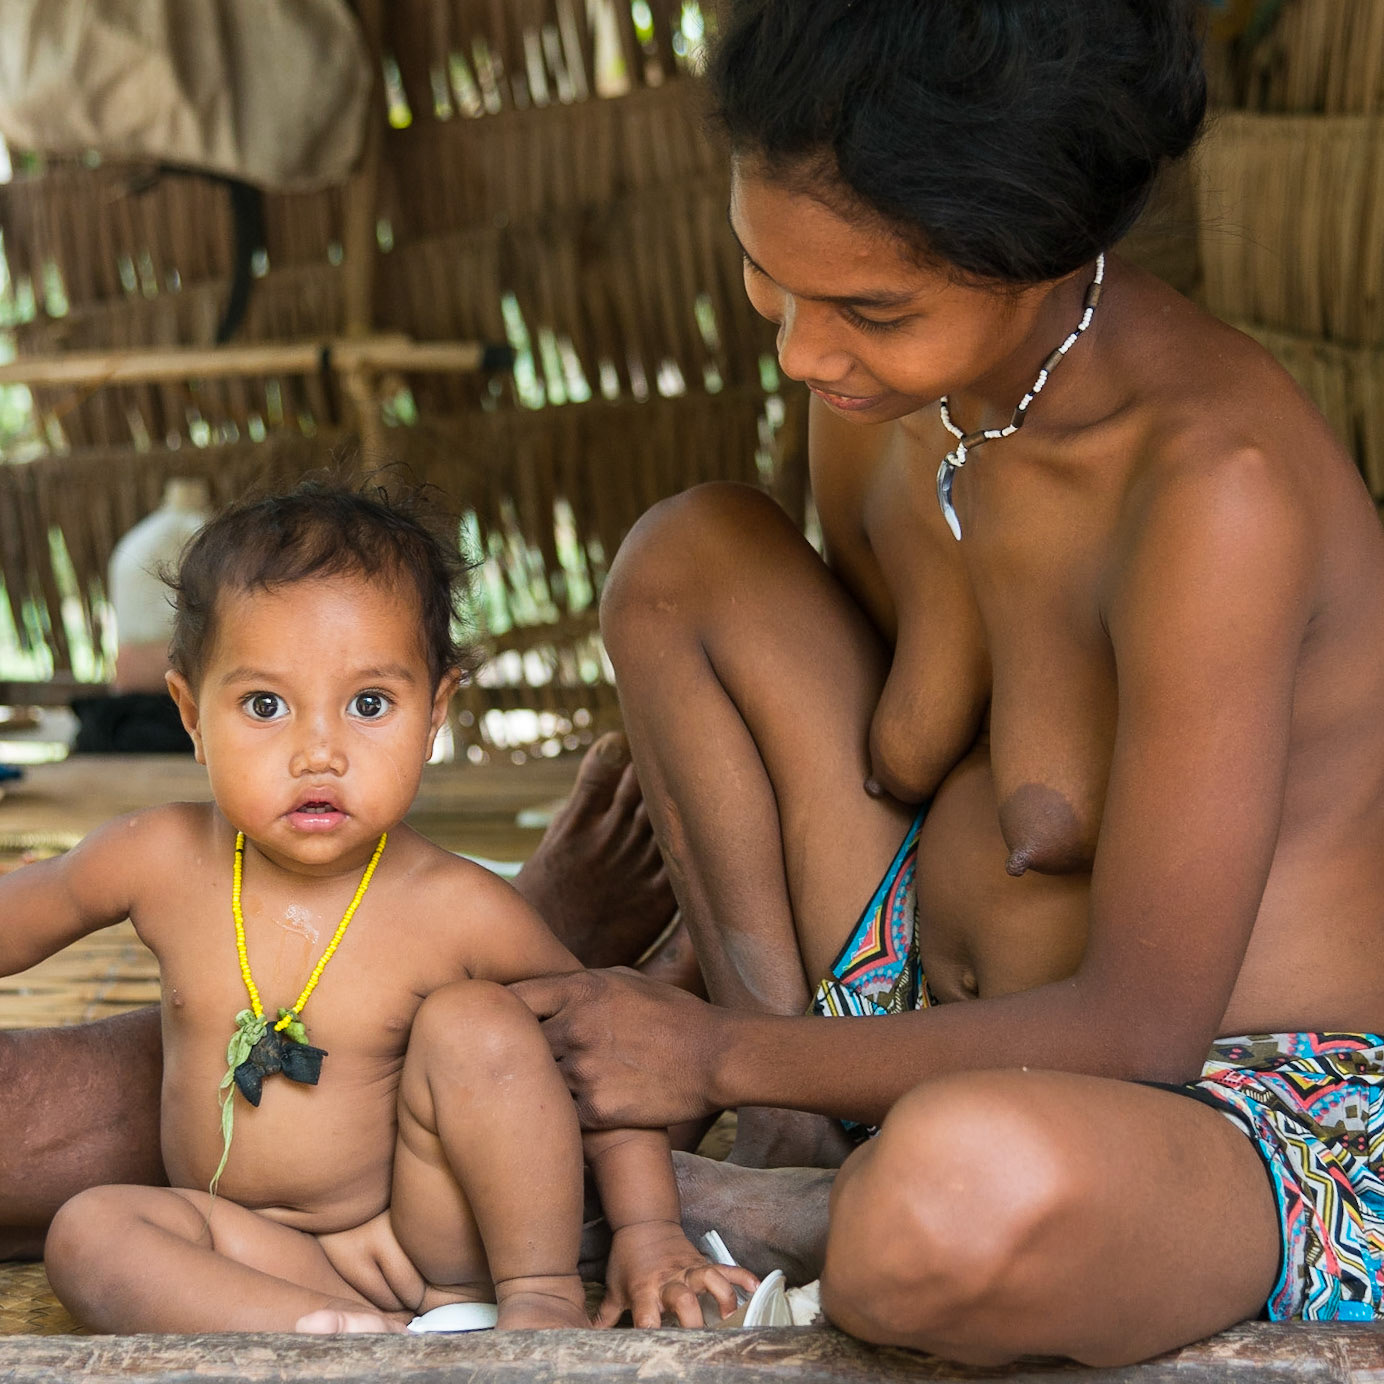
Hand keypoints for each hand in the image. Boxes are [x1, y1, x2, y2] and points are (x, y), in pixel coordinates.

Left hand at [510, 967, 722, 1128]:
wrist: (716, 1057)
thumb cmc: (673, 1014)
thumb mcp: (625, 980)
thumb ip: (582, 983)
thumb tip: (548, 989)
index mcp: (580, 990)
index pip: (512, 996)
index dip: (500, 1011)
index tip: (499, 1022)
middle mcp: (575, 1027)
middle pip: (516, 1042)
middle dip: (514, 1052)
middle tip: (507, 1063)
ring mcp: (584, 1070)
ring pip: (535, 1082)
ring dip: (536, 1087)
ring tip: (533, 1093)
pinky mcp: (597, 1110)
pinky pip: (559, 1115)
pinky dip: (558, 1116)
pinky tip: (565, 1115)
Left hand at [594, 1220, 758, 1327]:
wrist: (642, 1221)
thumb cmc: (626, 1259)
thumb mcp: (613, 1288)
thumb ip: (605, 1317)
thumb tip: (585, 1338)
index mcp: (644, 1289)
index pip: (646, 1314)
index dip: (651, 1330)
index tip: (657, 1347)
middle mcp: (669, 1279)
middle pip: (683, 1298)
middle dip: (692, 1319)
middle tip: (701, 1340)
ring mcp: (689, 1268)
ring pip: (710, 1278)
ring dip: (722, 1296)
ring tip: (730, 1317)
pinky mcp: (702, 1260)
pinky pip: (726, 1267)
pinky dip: (742, 1276)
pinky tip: (756, 1288)